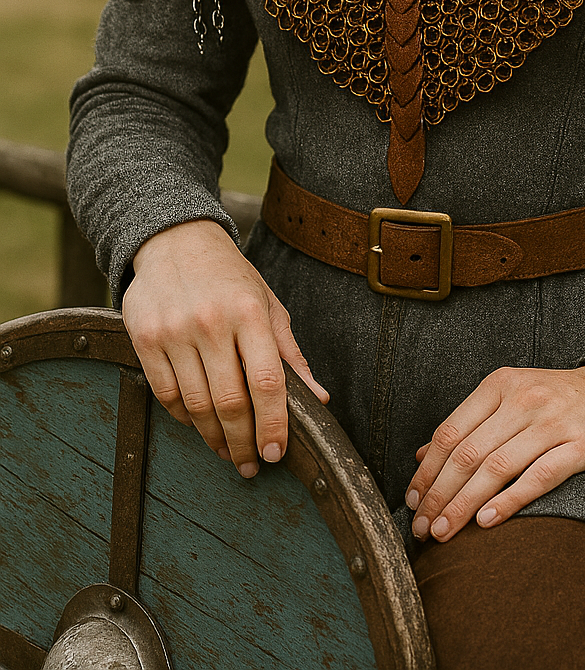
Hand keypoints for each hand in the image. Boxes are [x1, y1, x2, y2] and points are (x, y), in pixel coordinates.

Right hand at [122, 219, 328, 477]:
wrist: (175, 241)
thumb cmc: (230, 277)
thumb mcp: (268, 304)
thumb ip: (290, 354)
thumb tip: (318, 399)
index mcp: (249, 312)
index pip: (266, 382)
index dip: (273, 424)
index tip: (275, 453)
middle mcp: (210, 322)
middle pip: (229, 402)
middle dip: (243, 443)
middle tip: (250, 465)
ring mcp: (173, 331)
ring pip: (196, 406)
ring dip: (214, 438)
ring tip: (228, 451)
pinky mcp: (143, 339)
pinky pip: (166, 395)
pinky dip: (185, 418)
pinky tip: (199, 424)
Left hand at [405, 365, 584, 542]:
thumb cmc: (560, 400)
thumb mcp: (511, 398)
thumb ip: (469, 424)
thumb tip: (420, 455)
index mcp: (500, 384)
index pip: (450, 431)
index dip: (427, 471)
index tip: (412, 502)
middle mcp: (523, 398)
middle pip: (468, 453)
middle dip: (439, 495)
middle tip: (422, 528)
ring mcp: (553, 420)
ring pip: (497, 467)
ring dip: (464, 504)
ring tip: (445, 532)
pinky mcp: (582, 445)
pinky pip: (539, 476)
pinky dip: (510, 501)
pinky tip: (487, 521)